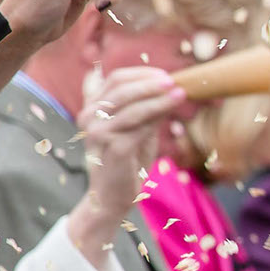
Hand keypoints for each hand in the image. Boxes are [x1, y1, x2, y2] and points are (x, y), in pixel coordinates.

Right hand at [71, 66, 185, 254]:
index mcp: (92, 107)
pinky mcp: (111, 148)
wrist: (113, 196)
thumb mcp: (140, 129)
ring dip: (158, 98)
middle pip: (121, 87)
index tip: (167, 76)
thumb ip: (149, 109)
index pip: (116, 78)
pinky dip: (156, 116)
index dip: (143, 74)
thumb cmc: (128, 161)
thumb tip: (171, 88)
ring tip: (180, 94)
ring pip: (131, 106)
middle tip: (175, 82)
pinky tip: (170, 112)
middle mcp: (88, 116)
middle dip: (151, 83)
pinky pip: (137, 127)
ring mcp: (97, 132)